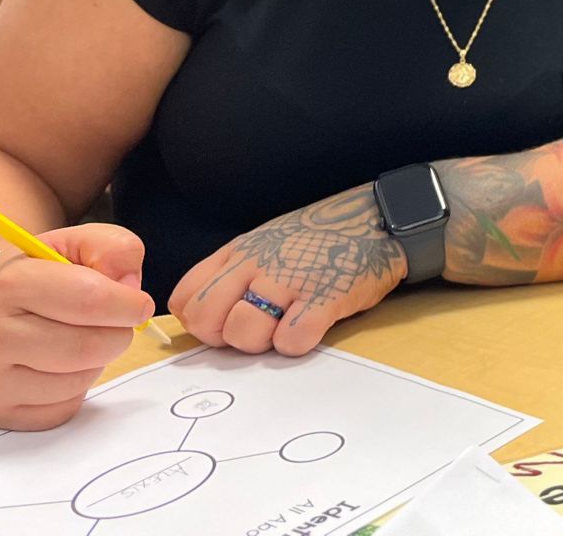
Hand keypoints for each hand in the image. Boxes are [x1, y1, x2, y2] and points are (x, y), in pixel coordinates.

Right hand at [0, 223, 155, 430]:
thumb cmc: (33, 275)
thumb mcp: (72, 243)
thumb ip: (113, 248)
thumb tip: (130, 286)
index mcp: (10, 283)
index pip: (89, 299)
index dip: (128, 304)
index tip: (139, 304)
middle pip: (89, 346)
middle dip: (118, 334)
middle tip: (114, 324)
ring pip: (81, 380)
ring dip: (97, 361)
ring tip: (78, 339)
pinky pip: (65, 408)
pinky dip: (77, 388)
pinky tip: (58, 366)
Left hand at [170, 184, 405, 356]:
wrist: (376, 218)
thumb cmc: (318, 238)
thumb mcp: (264, 242)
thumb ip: (232, 272)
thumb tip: (207, 318)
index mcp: (238, 252)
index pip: (186, 299)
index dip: (200, 322)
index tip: (224, 323)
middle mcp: (257, 263)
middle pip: (207, 320)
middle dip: (225, 338)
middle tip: (256, 331)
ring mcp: (290, 279)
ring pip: (245, 333)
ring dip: (264, 342)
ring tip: (286, 326)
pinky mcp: (324, 297)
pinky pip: (292, 340)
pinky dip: (299, 342)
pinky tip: (312, 325)